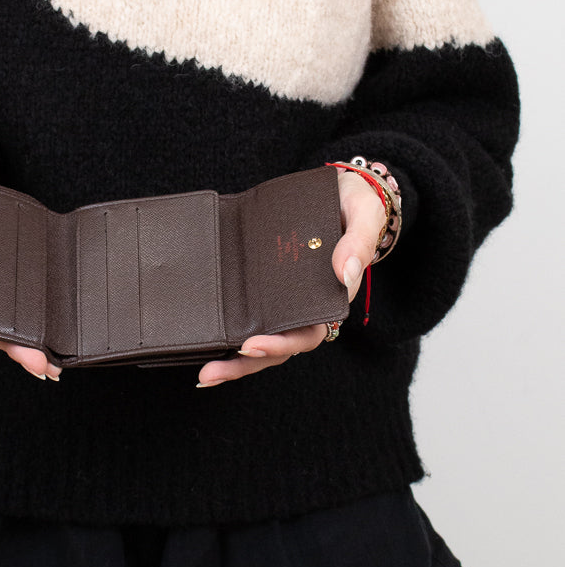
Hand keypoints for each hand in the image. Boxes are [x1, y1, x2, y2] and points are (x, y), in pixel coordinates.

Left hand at [195, 168, 385, 387]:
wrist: (343, 191)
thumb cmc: (357, 207)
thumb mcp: (364, 218)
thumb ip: (357, 244)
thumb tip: (344, 273)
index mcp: (329, 299)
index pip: (306, 334)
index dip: (279, 344)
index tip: (250, 346)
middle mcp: (303, 306)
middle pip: (275, 346)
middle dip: (243, 364)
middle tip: (209, 375)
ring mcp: (281, 298)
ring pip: (257, 336)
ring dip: (230, 358)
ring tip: (203, 374)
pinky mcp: (263, 284)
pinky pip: (245, 311)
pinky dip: (225, 327)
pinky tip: (201, 339)